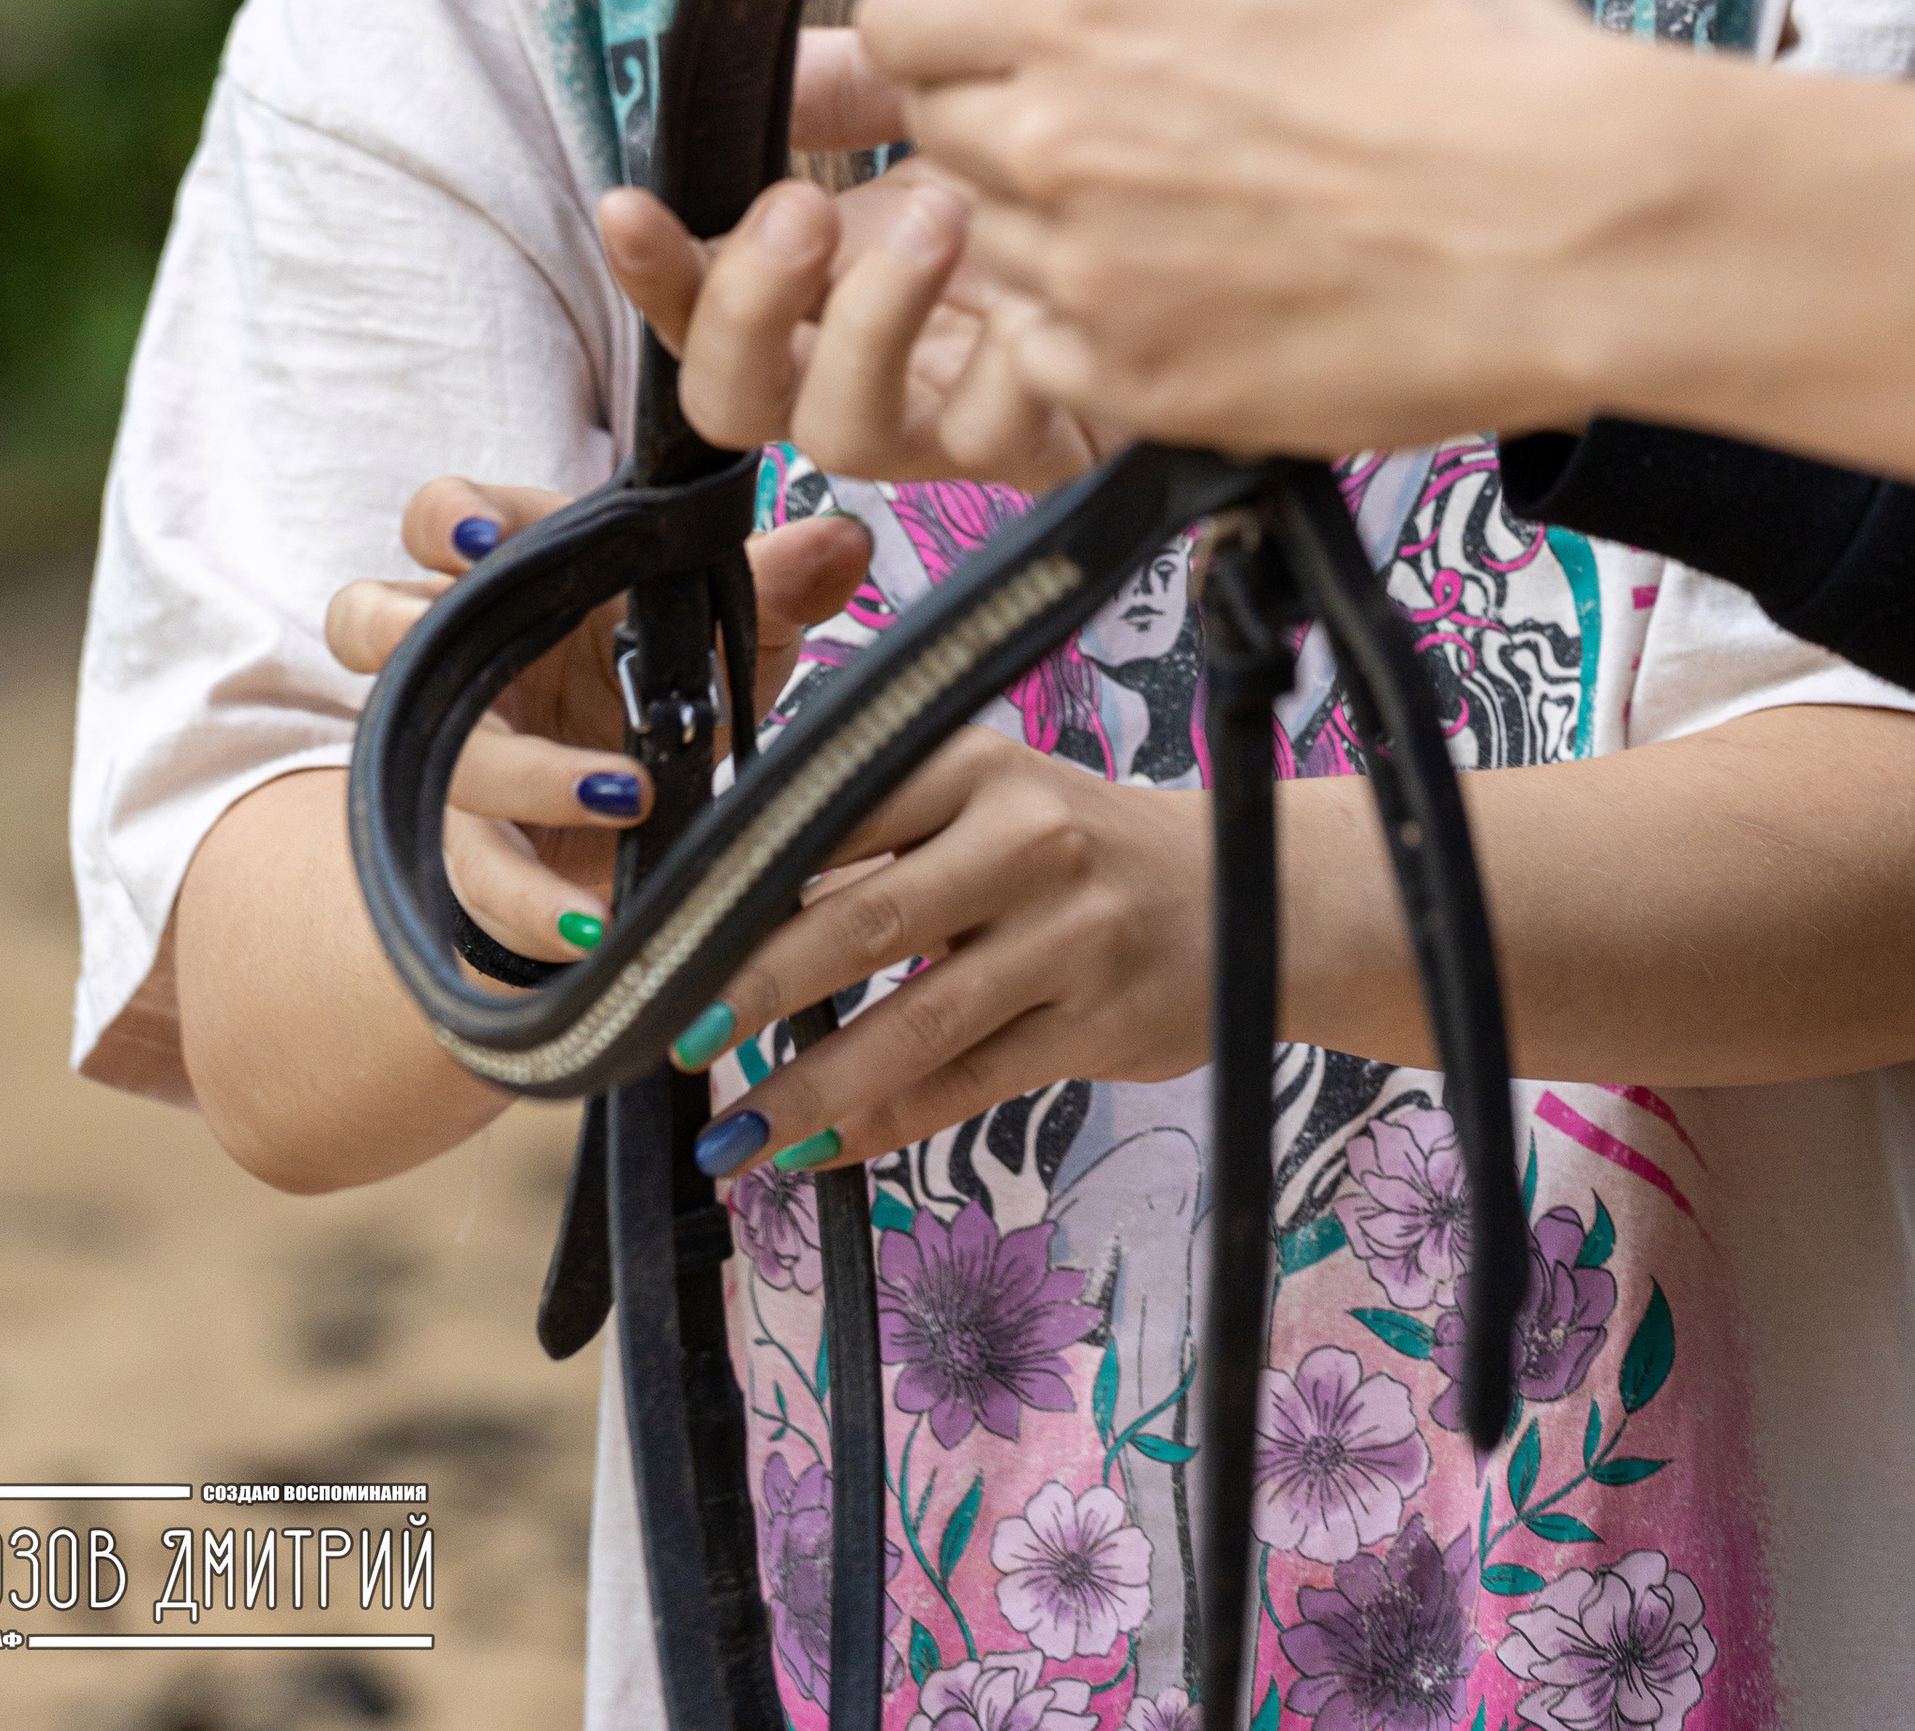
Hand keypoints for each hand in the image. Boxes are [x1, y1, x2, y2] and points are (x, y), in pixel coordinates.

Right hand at [322, 479, 868, 964]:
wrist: (652, 824)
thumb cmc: (677, 686)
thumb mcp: (731, 638)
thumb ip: (778, 585)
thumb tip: (842, 540)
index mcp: (517, 576)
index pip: (445, 517)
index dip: (447, 517)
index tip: (482, 535)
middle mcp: (463, 660)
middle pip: (370, 620)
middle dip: (397, 625)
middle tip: (456, 632)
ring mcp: (453, 758)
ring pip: (410, 759)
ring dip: (511, 773)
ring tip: (619, 792)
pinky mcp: (468, 856)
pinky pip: (474, 881)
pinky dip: (532, 906)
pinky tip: (599, 925)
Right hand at [597, 36, 1115, 492]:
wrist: (1185, 215)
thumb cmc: (1045, 169)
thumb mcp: (931, 103)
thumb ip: (841, 83)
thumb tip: (757, 64)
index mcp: (812, 291)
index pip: (689, 306)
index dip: (650, 271)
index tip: (630, 203)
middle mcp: (854, 368)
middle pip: (732, 399)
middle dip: (747, 305)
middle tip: (805, 207)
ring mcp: (937, 422)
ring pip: (844, 434)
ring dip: (871, 322)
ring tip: (939, 216)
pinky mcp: (1035, 446)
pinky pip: (995, 436)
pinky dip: (1006, 364)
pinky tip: (1036, 290)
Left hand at [671, 728, 1211, 1179]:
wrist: (1247, 890)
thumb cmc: (1076, 844)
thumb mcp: (985, 800)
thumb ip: (875, 841)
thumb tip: (725, 909)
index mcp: (974, 764)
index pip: (837, 817)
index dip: (743, 885)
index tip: (666, 941)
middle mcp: (1025, 838)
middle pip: (864, 919)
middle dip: (756, 990)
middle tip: (674, 1039)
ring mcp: (1068, 936)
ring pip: (914, 1023)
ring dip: (809, 1088)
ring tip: (731, 1137)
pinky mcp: (1096, 1023)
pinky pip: (968, 1084)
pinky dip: (884, 1124)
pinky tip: (821, 1150)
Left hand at [851, 0, 1611, 455]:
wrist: (1575, 231)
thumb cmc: (1462, 56)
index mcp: (1080, 13)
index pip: (894, 14)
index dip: (945, 11)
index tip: (1020, 21)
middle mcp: (1054, 150)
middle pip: (932, 128)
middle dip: (1000, 109)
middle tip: (1129, 108)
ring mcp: (1090, 280)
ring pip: (981, 243)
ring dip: (1041, 220)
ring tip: (1178, 198)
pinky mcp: (1141, 384)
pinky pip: (1043, 350)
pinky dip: (1090, 323)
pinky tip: (1192, 284)